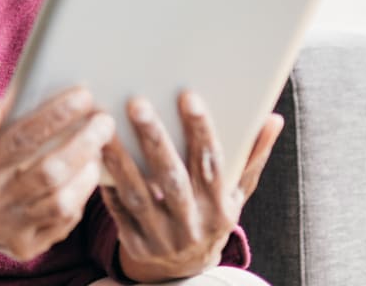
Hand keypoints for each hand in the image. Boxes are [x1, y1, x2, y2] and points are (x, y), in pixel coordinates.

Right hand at [0, 87, 114, 269]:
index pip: (20, 140)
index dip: (55, 116)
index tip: (83, 95)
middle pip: (49, 173)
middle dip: (83, 144)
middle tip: (104, 122)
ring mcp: (10, 231)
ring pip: (62, 202)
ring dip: (87, 172)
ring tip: (99, 148)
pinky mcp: (26, 249)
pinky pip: (64, 223)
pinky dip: (80, 196)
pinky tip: (87, 175)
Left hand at [99, 93, 283, 282]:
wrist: (187, 269)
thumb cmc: (212, 214)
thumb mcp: (238, 191)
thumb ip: (252, 155)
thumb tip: (273, 117)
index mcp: (221, 207)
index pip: (212, 164)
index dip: (201, 130)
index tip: (188, 96)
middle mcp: (193, 224)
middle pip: (172, 179)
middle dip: (155, 139)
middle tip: (137, 103)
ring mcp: (162, 238)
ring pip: (137, 195)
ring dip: (120, 158)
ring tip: (104, 124)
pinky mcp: (135, 243)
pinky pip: (116, 210)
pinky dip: (105, 182)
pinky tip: (92, 152)